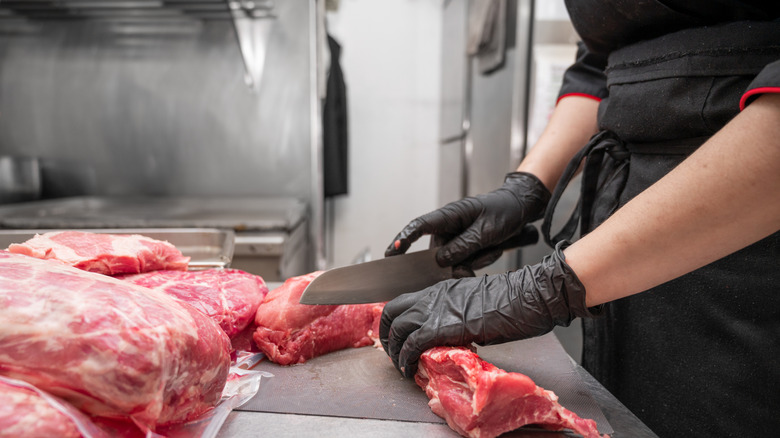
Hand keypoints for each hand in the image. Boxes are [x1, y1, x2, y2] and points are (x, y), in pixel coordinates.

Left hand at [379, 242, 601, 377]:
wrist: (525, 297)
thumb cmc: (512, 300)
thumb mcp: (476, 303)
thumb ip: (458, 313)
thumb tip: (452, 331)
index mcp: (441, 289)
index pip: (404, 301)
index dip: (396, 321)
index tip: (398, 337)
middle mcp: (432, 296)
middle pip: (392, 312)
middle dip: (387, 335)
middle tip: (393, 353)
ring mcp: (435, 309)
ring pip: (397, 329)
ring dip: (395, 351)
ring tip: (401, 366)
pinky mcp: (441, 326)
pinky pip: (412, 344)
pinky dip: (406, 359)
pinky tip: (409, 369)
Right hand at [385, 172, 550, 272]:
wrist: (521, 209)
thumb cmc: (504, 211)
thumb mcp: (486, 230)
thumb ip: (463, 246)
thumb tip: (440, 261)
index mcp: (449, 215)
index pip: (419, 226)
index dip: (403, 239)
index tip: (391, 253)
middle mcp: (447, 229)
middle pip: (437, 254)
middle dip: (454, 262)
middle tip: (477, 258)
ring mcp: (454, 240)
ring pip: (453, 263)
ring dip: (473, 261)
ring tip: (492, 246)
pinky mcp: (463, 248)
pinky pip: (464, 264)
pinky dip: (478, 262)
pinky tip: (492, 250)